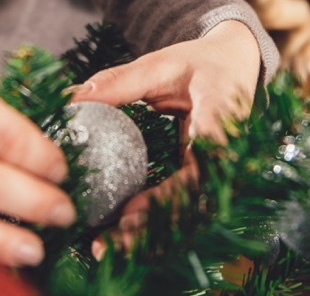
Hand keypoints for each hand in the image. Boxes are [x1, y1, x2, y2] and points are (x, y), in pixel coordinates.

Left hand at [73, 20, 262, 254]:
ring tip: (103, 247)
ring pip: (185, 214)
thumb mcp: (162, 64)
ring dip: (147, 234)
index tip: (128, 212)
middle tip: (104, 244)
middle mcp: (226, 158)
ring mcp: (219, 173)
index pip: (198, 174)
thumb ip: (120, 81)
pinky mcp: (206, 178)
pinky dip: (151, 221)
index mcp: (222, 126)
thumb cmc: (202, 62)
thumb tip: (72, 97)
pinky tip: (118, 233)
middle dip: (148, 231)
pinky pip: (180, 206)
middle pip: (190, 208)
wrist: (237, 62)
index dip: (166, 199)